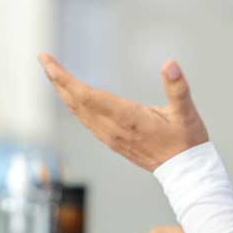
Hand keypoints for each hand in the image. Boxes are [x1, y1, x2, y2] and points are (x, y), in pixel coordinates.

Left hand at [38, 54, 208, 171]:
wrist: (186, 173)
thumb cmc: (187, 141)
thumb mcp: (187, 113)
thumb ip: (177, 88)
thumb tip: (170, 64)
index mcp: (127, 119)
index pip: (87, 96)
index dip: (65, 79)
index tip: (50, 63)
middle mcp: (113, 129)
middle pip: (76, 102)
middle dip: (57, 80)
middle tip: (44, 59)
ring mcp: (110, 137)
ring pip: (78, 112)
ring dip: (63, 91)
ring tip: (52, 73)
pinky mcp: (112, 141)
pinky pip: (86, 120)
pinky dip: (73, 104)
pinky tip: (70, 96)